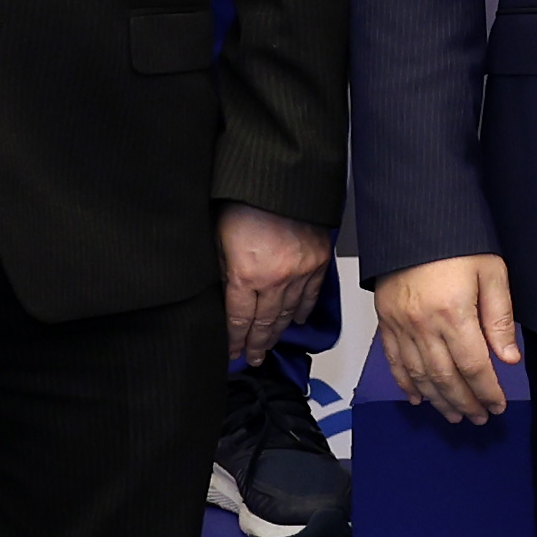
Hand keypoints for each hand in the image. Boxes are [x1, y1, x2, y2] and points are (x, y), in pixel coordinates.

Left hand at [217, 203, 335, 362]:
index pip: (239, 319)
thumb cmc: (245, 200)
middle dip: (256, 343)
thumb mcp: (219, 237)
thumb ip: (222, 270)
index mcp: (246, 275)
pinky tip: (295, 321)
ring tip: (269, 346)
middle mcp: (275, 279)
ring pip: (287, 313)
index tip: (233, 352)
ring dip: (277, 333)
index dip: (235, 339)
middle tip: (253, 358)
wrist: (281, 178)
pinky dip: (302, 311)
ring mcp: (300, 272)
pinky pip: (310, 295)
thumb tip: (222, 296)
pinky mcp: (318, 261)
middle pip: (264, 322)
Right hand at [371, 253, 523, 422]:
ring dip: (439, 401)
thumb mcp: (491, 272)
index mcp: (454, 313)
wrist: (414, 218)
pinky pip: (394, 361)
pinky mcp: (386, 321)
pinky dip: (406, 384)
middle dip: (465, 403)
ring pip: (420, 376)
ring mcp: (401, 325)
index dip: (487, 391)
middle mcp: (424, 325)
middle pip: (446, 378)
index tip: (497, 405)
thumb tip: (509, 358)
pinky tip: (418, 398)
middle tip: (479, 417)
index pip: (474, 367)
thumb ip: (499, 318)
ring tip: (455, 415)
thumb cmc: (456, 241)